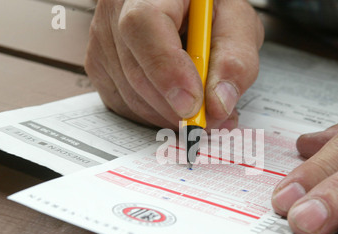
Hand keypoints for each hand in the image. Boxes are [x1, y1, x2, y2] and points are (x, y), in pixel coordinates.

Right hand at [84, 0, 263, 129]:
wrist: (187, 7)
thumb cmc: (210, 9)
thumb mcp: (236, 23)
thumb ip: (235, 59)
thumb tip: (218, 105)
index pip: (143, 26)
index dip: (166, 71)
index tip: (193, 104)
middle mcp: (115, 12)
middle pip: (136, 72)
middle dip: (177, 107)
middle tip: (214, 118)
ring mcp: (103, 42)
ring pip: (131, 97)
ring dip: (170, 115)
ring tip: (204, 110)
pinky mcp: (101, 68)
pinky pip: (126, 106)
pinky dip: (157, 116)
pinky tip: (178, 106)